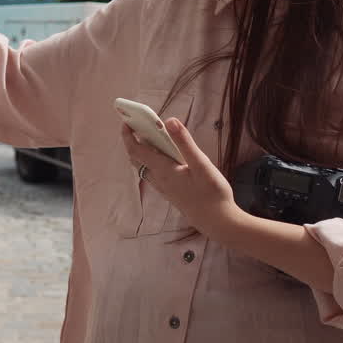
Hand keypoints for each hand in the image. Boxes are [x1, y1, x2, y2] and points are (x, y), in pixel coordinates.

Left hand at [120, 117, 243, 238]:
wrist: (216, 222)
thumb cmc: (211, 193)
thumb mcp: (200, 164)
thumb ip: (184, 142)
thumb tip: (169, 121)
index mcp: (163, 170)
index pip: (136, 150)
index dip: (128, 135)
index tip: (126, 121)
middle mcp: (158, 180)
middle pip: (136, 158)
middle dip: (133, 141)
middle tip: (138, 125)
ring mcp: (164, 188)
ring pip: (144, 167)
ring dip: (143, 151)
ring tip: (152, 137)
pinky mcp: (171, 193)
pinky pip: (153, 174)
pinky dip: (153, 161)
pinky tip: (167, 157)